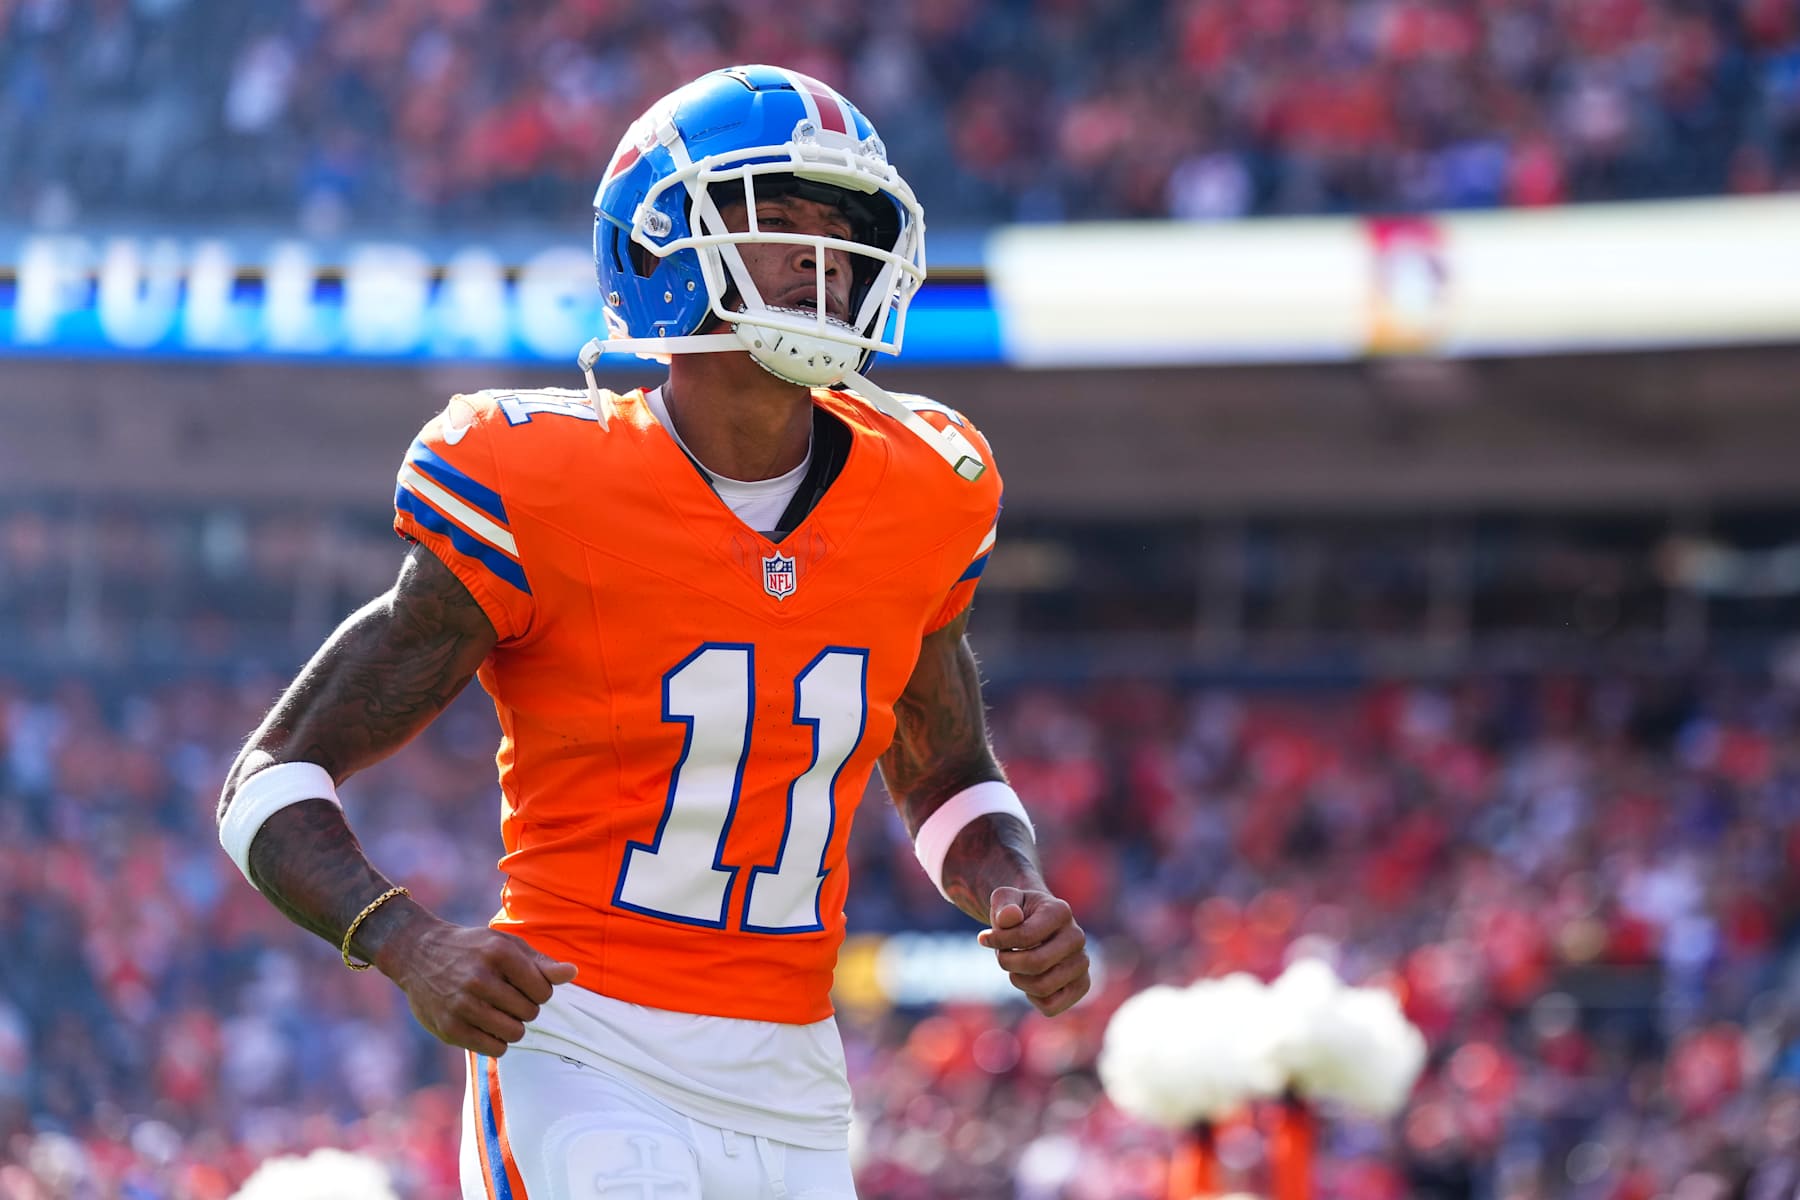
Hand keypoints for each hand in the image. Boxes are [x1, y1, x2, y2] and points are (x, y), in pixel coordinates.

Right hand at [374, 916, 577, 1055]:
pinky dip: (497, 1042)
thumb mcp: (506, 945)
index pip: (543, 990)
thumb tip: (573, 973)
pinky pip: (494, 1049)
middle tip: (507, 997)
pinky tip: (487, 1025)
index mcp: (499, 953)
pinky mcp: (449, 1028)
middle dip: (526, 1008)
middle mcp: (480, 978)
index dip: (539, 990)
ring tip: (499, 1012)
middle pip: (530, 1013)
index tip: (525, 985)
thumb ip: (540, 963)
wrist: (417, 953)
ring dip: (513, 1027)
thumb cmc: (472, 949)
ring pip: (514, 1034)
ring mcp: (462, 1004)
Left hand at [977, 887, 1090, 1015]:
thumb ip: (1004, 904)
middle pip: (1035, 964)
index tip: (985, 938)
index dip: (998, 941)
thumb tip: (1009, 918)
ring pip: (1042, 988)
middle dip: (1008, 962)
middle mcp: (1077, 937)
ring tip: (1015, 966)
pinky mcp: (1081, 986)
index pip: (1025, 936)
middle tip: (1002, 955)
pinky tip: (1030, 980)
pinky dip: (1032, 998)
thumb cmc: (1016, 911)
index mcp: (1060, 911)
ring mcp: (1082, 963)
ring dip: (1018, 980)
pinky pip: (1051, 1006)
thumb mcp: (1004, 898)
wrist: (1034, 922)